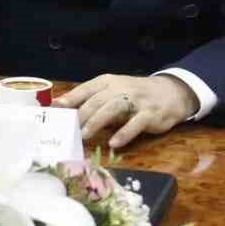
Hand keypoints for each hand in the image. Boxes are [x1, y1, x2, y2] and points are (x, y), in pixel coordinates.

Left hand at [56, 73, 197, 149]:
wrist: (170, 92)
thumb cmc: (134, 95)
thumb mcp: (112, 92)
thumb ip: (91, 101)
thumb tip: (62, 111)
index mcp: (107, 82)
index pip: (85, 89)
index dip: (69, 99)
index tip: (54, 109)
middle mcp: (120, 88)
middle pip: (97, 100)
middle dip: (81, 114)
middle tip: (68, 129)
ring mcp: (137, 100)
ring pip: (113, 108)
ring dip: (97, 122)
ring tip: (84, 135)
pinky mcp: (150, 113)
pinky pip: (136, 123)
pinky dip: (125, 133)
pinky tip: (114, 143)